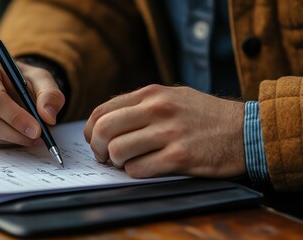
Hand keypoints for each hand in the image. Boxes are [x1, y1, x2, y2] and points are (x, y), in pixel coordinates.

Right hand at [0, 55, 64, 146]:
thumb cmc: (23, 80)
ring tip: (28, 136)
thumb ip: (50, 95)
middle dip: (14, 133)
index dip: (16, 118)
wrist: (8, 83)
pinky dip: (0, 142)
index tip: (37, 130)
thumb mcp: (41, 80)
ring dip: (9, 139)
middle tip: (36, 139)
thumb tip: (48, 117)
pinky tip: (13, 135)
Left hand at [84, 84, 245, 177]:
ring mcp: (169, 133)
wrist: (244, 129)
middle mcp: (157, 109)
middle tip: (105, 156)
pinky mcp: (180, 157)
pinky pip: (138, 169)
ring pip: (118, 151)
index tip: (96, 141)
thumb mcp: (172, 96)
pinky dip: (135, 172)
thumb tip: (107, 122)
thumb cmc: (204, 115)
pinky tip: (146, 168)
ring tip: (127, 162)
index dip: (92, 130)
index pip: (103, 111)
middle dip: (98, 148)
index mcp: (151, 94)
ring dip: (117, 162)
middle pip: (104, 129)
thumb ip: (140, 105)